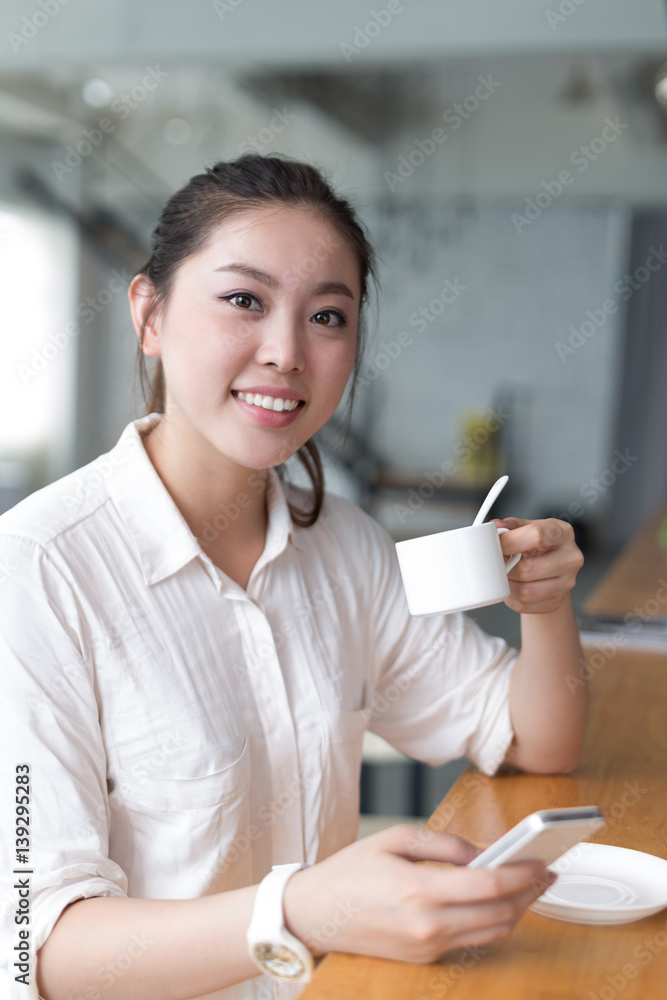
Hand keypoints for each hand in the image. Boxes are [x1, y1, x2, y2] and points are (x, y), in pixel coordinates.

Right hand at [282, 824, 554, 964]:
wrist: (315, 914)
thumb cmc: (351, 871)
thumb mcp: (395, 839)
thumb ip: (444, 844)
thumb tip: (483, 853)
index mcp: (420, 891)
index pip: (489, 886)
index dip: (522, 874)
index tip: (542, 861)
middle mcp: (429, 926)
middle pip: (500, 914)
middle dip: (530, 893)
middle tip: (547, 873)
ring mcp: (428, 947)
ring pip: (492, 933)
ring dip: (519, 911)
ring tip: (531, 887)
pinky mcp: (425, 957)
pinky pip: (473, 941)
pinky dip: (494, 922)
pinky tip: (501, 903)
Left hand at [494, 517, 583, 614]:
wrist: (550, 567)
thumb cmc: (537, 544)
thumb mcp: (526, 528)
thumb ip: (510, 526)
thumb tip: (494, 526)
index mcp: (563, 533)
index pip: (537, 535)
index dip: (511, 541)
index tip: (497, 544)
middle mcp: (571, 558)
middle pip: (528, 569)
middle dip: (506, 567)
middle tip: (500, 563)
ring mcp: (567, 582)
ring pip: (526, 592)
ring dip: (508, 585)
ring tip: (506, 575)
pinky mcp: (557, 601)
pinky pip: (524, 605)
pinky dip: (512, 598)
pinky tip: (513, 586)